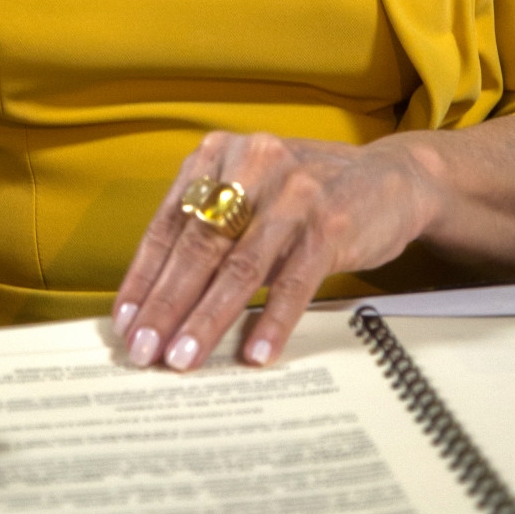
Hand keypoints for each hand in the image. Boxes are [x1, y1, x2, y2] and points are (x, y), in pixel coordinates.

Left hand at [112, 130, 434, 374]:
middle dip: (167, 305)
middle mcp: (251, 164)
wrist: (388, 178)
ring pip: (239, 267)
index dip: (143, 278)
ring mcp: (293, 193)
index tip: (126, 324)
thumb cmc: (303, 195)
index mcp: (218, 155)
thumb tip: (159, 302)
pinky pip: (293, 281)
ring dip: (207, 318)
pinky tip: (255, 353)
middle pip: (198, 246)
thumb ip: (208, 229)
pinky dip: (272, 321)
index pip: (168, 224)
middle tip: (145, 351)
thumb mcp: (249, 192)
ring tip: (184, 358)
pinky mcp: (330, 223)